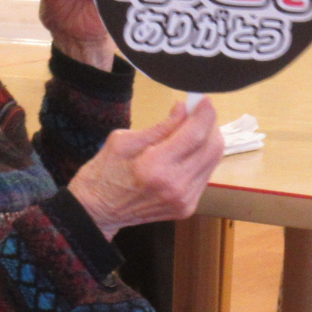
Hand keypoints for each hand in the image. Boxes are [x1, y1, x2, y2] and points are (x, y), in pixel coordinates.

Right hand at [69, 98, 224, 238]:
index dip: (204, 114)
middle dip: (210, 125)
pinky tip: (188, 151)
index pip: (194, 135)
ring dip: (208, 141)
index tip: (204, 100)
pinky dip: (201, 159)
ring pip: (213, 162)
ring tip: (193, 130)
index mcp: (155, 167)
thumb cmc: (104, 173)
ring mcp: (184, 200)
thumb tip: (183, 109)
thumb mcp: (123, 141)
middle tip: (199, 113)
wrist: (98, 212)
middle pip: (212, 148)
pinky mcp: (187, 207)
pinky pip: (205, 176)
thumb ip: (160, 127)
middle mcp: (175, 185)